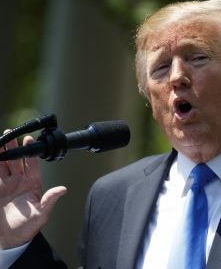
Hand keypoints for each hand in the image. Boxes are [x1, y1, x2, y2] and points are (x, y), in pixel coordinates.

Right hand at [0, 134, 66, 248]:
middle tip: (11, 133)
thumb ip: (50, 199)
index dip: (31, 152)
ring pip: (3, 163)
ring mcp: (6, 184)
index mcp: (32, 184)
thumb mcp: (41, 214)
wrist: (9, 238)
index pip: (32, 164)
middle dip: (14, 147)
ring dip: (2, 152)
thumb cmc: (28, 227)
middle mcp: (19, 181)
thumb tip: (63, 189)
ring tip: (0, 139)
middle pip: (17, 160)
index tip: (29, 140)